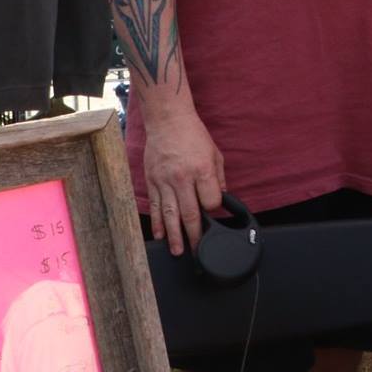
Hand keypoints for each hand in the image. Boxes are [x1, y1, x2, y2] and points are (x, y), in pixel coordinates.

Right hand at [143, 108, 224, 255]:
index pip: (210, 201)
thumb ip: (218, 178)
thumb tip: (220, 199)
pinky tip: (160, 235)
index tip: (214, 215)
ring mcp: (165, 181)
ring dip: (174, 236)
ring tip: (178, 251)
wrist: (167, 121)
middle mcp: (183, 178)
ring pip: (170, 215)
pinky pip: (156, 206)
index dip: (213, 211)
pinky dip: (157, 223)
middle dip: (195, 235)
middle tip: (198, 251)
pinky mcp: (152, 181)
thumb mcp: (215, 154)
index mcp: (202, 170)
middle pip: (190, 214)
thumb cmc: (193, 136)